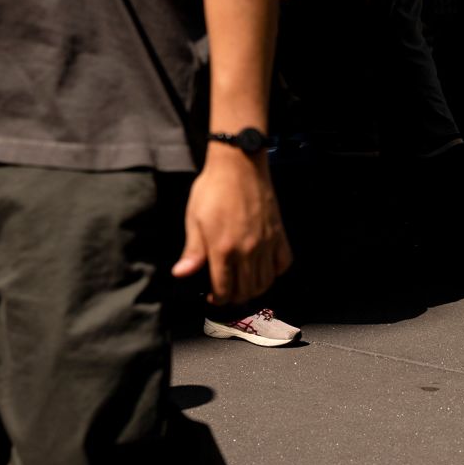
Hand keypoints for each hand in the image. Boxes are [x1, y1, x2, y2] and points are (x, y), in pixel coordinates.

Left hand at [171, 145, 291, 304]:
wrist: (240, 164)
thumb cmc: (213, 188)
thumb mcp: (194, 219)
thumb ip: (192, 251)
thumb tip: (181, 275)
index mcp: (223, 249)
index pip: (224, 290)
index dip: (218, 300)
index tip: (213, 297)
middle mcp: (247, 251)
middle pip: (246, 291)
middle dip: (234, 297)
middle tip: (227, 292)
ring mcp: (266, 243)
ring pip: (265, 282)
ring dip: (254, 289)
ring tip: (243, 284)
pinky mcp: (279, 234)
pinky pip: (282, 264)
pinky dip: (275, 272)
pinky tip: (264, 268)